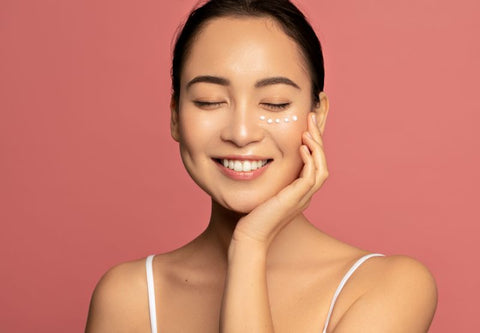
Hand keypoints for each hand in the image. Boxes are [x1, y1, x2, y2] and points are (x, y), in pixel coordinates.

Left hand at [232, 112, 328, 248]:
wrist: (250, 236)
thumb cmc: (253, 215)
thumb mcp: (264, 190)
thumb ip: (269, 177)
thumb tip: (258, 158)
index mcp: (300, 191)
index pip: (314, 163)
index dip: (314, 143)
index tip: (307, 124)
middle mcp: (305, 194)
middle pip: (322, 163)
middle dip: (319, 139)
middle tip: (312, 118)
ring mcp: (303, 198)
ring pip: (321, 169)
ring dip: (317, 147)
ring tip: (309, 130)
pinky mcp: (295, 200)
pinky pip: (311, 177)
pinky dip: (310, 161)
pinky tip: (302, 147)